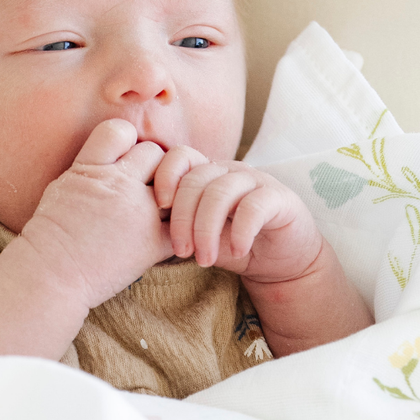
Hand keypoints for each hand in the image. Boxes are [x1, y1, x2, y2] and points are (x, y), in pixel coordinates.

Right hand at [17, 119, 174, 308]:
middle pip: (154, 153)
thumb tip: (109, 163)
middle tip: (148, 190)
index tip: (124, 161)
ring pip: (175, 183)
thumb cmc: (48, 240)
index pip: (120, 131)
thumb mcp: (61, 189)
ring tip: (161, 211)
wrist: (49, 278)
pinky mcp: (152, 243)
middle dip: (154, 168)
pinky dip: (181, 229)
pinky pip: (182, 224)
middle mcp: (117, 184)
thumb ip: (88, 172)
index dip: (127, 142)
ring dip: (172, 194)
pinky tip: (170, 237)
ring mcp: (138, 213)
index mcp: (90, 169)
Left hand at [152, 148, 323, 285]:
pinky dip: (241, 231)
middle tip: (182, 252)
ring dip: (206, 230)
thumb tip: (139, 231)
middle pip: (196, 179)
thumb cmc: (233, 247)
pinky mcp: (280, 198)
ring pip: (221, 192)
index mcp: (206, 175)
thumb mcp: (198, 237)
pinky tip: (237, 250)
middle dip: (182, 219)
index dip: (165, 177)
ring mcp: (256, 181)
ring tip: (204, 260)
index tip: (159, 211)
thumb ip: (175, 227)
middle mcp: (229, 172)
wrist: (280, 262)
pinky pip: (254, 206)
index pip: (179, 157)